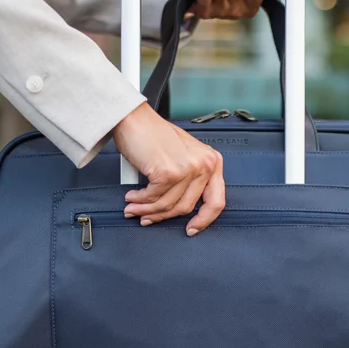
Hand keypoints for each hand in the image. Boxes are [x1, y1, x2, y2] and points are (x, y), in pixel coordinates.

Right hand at [112, 103, 224, 235]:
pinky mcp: (169, 172)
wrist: (134, 118)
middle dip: (163, 216)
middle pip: (186, 207)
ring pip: (167, 205)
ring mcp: (188, 169)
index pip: (216, 201)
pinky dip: (140, 201)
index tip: (192, 229)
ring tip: (134, 208)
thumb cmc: (153, 133)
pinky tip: (132, 198)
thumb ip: (189, 179)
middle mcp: (204, 165)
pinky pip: (153, 198)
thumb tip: (178, 208)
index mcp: (212, 161)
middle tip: (148, 218)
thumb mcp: (183, 155)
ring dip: (146, 210)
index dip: (204, 220)